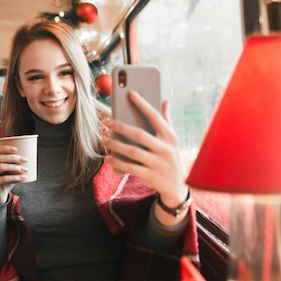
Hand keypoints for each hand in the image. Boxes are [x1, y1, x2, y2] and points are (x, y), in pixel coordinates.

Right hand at [0, 144, 28, 203]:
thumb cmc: (6, 179)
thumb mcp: (9, 169)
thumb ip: (15, 163)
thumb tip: (29, 155)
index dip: (5, 148)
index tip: (17, 149)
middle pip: (0, 158)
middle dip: (13, 158)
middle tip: (25, 160)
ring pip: (1, 167)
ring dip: (15, 167)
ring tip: (25, 169)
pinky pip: (4, 179)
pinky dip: (15, 177)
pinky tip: (23, 177)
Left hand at [103, 91, 187, 220]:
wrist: (177, 187)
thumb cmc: (171, 158)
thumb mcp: (172, 141)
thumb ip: (167, 121)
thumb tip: (165, 100)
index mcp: (170, 137)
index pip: (156, 117)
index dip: (143, 104)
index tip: (130, 93)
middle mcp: (166, 149)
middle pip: (139, 134)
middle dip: (120, 126)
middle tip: (106, 121)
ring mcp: (159, 163)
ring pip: (132, 151)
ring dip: (115, 145)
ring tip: (103, 140)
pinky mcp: (152, 176)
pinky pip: (130, 167)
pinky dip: (117, 162)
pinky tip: (108, 158)